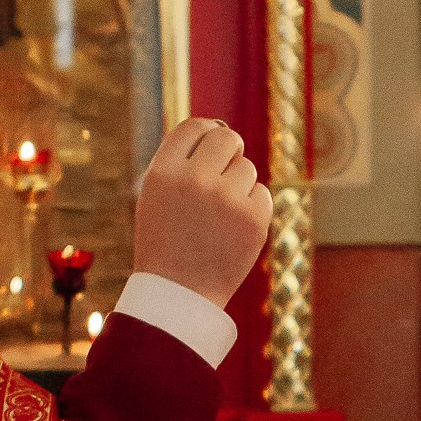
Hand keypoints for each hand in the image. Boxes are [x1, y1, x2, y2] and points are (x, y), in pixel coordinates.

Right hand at [133, 117, 272, 306]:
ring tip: (219, 215)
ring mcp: (226, 200)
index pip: (194, 127)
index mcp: (163, 173)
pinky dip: (252, 208)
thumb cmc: (166, 240)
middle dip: (228, 150)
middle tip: (222, 171)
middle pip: (226, 138)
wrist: (179, 293)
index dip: (205, 133)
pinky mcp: (254, 220)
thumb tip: (220, 129)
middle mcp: (194, 181)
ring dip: (238, 184)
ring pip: (246, 167)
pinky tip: (233, 229)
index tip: (209, 144)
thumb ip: (181, 160)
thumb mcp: (157, 195)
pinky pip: (263, 194)